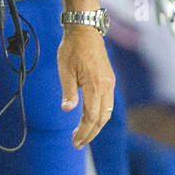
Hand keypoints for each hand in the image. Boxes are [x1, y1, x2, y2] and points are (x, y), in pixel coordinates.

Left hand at [58, 25, 115, 147]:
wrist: (85, 30)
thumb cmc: (72, 49)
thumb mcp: (65, 70)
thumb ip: (68, 92)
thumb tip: (67, 110)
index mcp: (95, 85)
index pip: (91, 117)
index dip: (84, 132)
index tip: (75, 142)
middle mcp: (106, 86)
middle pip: (101, 118)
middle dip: (90, 133)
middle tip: (77, 143)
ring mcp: (109, 83)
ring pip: (106, 112)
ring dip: (95, 125)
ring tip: (81, 134)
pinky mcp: (109, 80)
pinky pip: (107, 103)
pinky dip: (98, 114)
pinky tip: (88, 118)